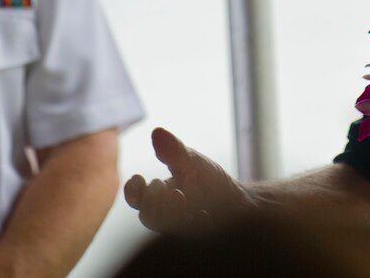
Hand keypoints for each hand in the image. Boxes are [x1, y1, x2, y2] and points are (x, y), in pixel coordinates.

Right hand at [123, 127, 249, 232]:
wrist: (236, 201)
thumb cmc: (209, 181)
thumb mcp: (192, 161)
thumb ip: (174, 150)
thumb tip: (157, 132)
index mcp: (158, 194)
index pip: (134, 195)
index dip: (132, 189)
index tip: (140, 178)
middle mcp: (163, 212)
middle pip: (145, 214)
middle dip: (152, 201)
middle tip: (165, 186)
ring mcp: (177, 226)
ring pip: (163, 226)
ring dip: (169, 212)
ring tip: (182, 197)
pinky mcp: (193, 236)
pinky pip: (186, 234)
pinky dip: (193, 222)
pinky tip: (204, 213)